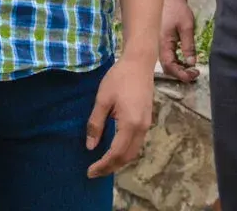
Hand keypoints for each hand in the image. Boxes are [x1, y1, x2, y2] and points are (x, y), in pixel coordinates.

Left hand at [86, 58, 154, 176]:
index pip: (116, 153)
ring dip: (119, 161)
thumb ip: (96, 124)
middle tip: (94, 172)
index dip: (103, 165)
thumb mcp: (102, 100)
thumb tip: (90, 146)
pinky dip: (125, 152)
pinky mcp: (146, 120)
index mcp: (130, 124)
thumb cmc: (119, 78)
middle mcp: (141, 128)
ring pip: (134, 152)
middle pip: (127, 157)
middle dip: (111, 167)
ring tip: (102, 165)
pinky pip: (136, 143)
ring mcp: (146, 125)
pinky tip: (113, 150)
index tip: (89, 171)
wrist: (139, 63)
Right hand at [158, 0, 199, 82]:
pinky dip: (176, 61)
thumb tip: (191, 63)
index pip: (169, 66)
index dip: (181, 74)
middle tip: (195, 73)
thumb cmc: (178, 10)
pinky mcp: (162, 42)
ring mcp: (159, 44)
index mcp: (163, 43)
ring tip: (192, 68)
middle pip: (167, 67)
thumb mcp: (187, 27)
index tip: (194, 75)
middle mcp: (158, 46)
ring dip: (179, 68)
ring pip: (167, 63)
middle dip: (181, 74)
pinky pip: (167, 56)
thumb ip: (188, 46)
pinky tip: (185, 60)